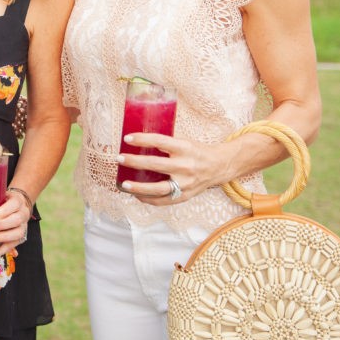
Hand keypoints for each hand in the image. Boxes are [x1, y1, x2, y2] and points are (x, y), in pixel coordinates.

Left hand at [0, 188, 31, 256]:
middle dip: (0, 225)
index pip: (13, 205)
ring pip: (17, 233)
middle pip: (15, 220)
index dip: (2, 212)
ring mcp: (23, 227)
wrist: (20, 205)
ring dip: (2, 237)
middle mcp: (23, 214)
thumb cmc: (5, 201)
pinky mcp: (20, 238)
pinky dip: (1, 251)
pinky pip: (12, 246)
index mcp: (18, 201)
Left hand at [117, 133, 233, 205]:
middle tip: (120, 159)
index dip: (142, 139)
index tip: (127, 138)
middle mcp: (185, 166)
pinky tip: (136, 195)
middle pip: (156, 165)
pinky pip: (163, 200)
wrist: (219, 166)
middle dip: (135, 162)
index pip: (160, 141)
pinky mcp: (185, 196)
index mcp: (185, 148)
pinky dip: (148, 199)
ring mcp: (186, 184)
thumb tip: (138, 140)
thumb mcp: (184, 142)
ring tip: (124, 184)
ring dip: (138, 187)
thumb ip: (165, 142)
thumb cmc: (197, 151)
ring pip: (158, 188)